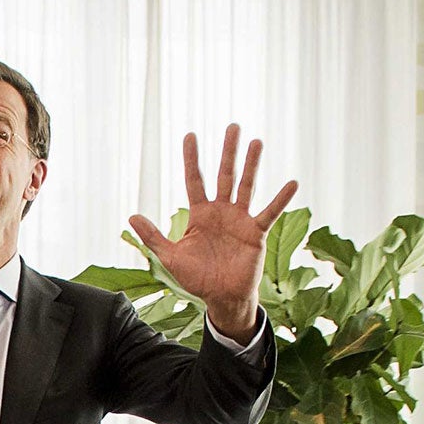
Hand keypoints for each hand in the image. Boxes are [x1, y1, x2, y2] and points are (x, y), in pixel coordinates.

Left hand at [129, 123, 297, 341]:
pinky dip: (281, 199)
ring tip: (256, 142)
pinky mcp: (256, 232)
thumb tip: (131, 216)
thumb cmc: (196, 277)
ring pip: (246, 186)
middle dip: (227, 151)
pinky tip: (292, 183)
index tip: (190, 135)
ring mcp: (240, 219)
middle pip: (224, 175)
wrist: (220, 297)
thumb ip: (153, 236)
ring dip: (252, 164)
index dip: (191, 159)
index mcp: (200, 214)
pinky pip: (269, 213)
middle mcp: (221, 211)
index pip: (194, 180)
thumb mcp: (170, 257)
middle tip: (232, 126)